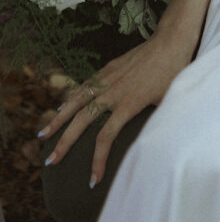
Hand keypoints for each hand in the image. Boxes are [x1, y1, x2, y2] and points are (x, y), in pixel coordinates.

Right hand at [38, 29, 192, 186]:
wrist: (171, 41)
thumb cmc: (174, 73)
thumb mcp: (168, 102)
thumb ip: (156, 122)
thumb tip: (154, 146)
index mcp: (129, 103)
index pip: (106, 137)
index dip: (97, 161)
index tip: (93, 180)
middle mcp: (114, 91)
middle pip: (82, 120)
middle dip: (64, 143)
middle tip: (51, 161)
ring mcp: (109, 78)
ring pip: (76, 100)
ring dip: (58, 118)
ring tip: (43, 135)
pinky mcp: (109, 68)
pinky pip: (85, 85)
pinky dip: (71, 97)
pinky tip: (61, 106)